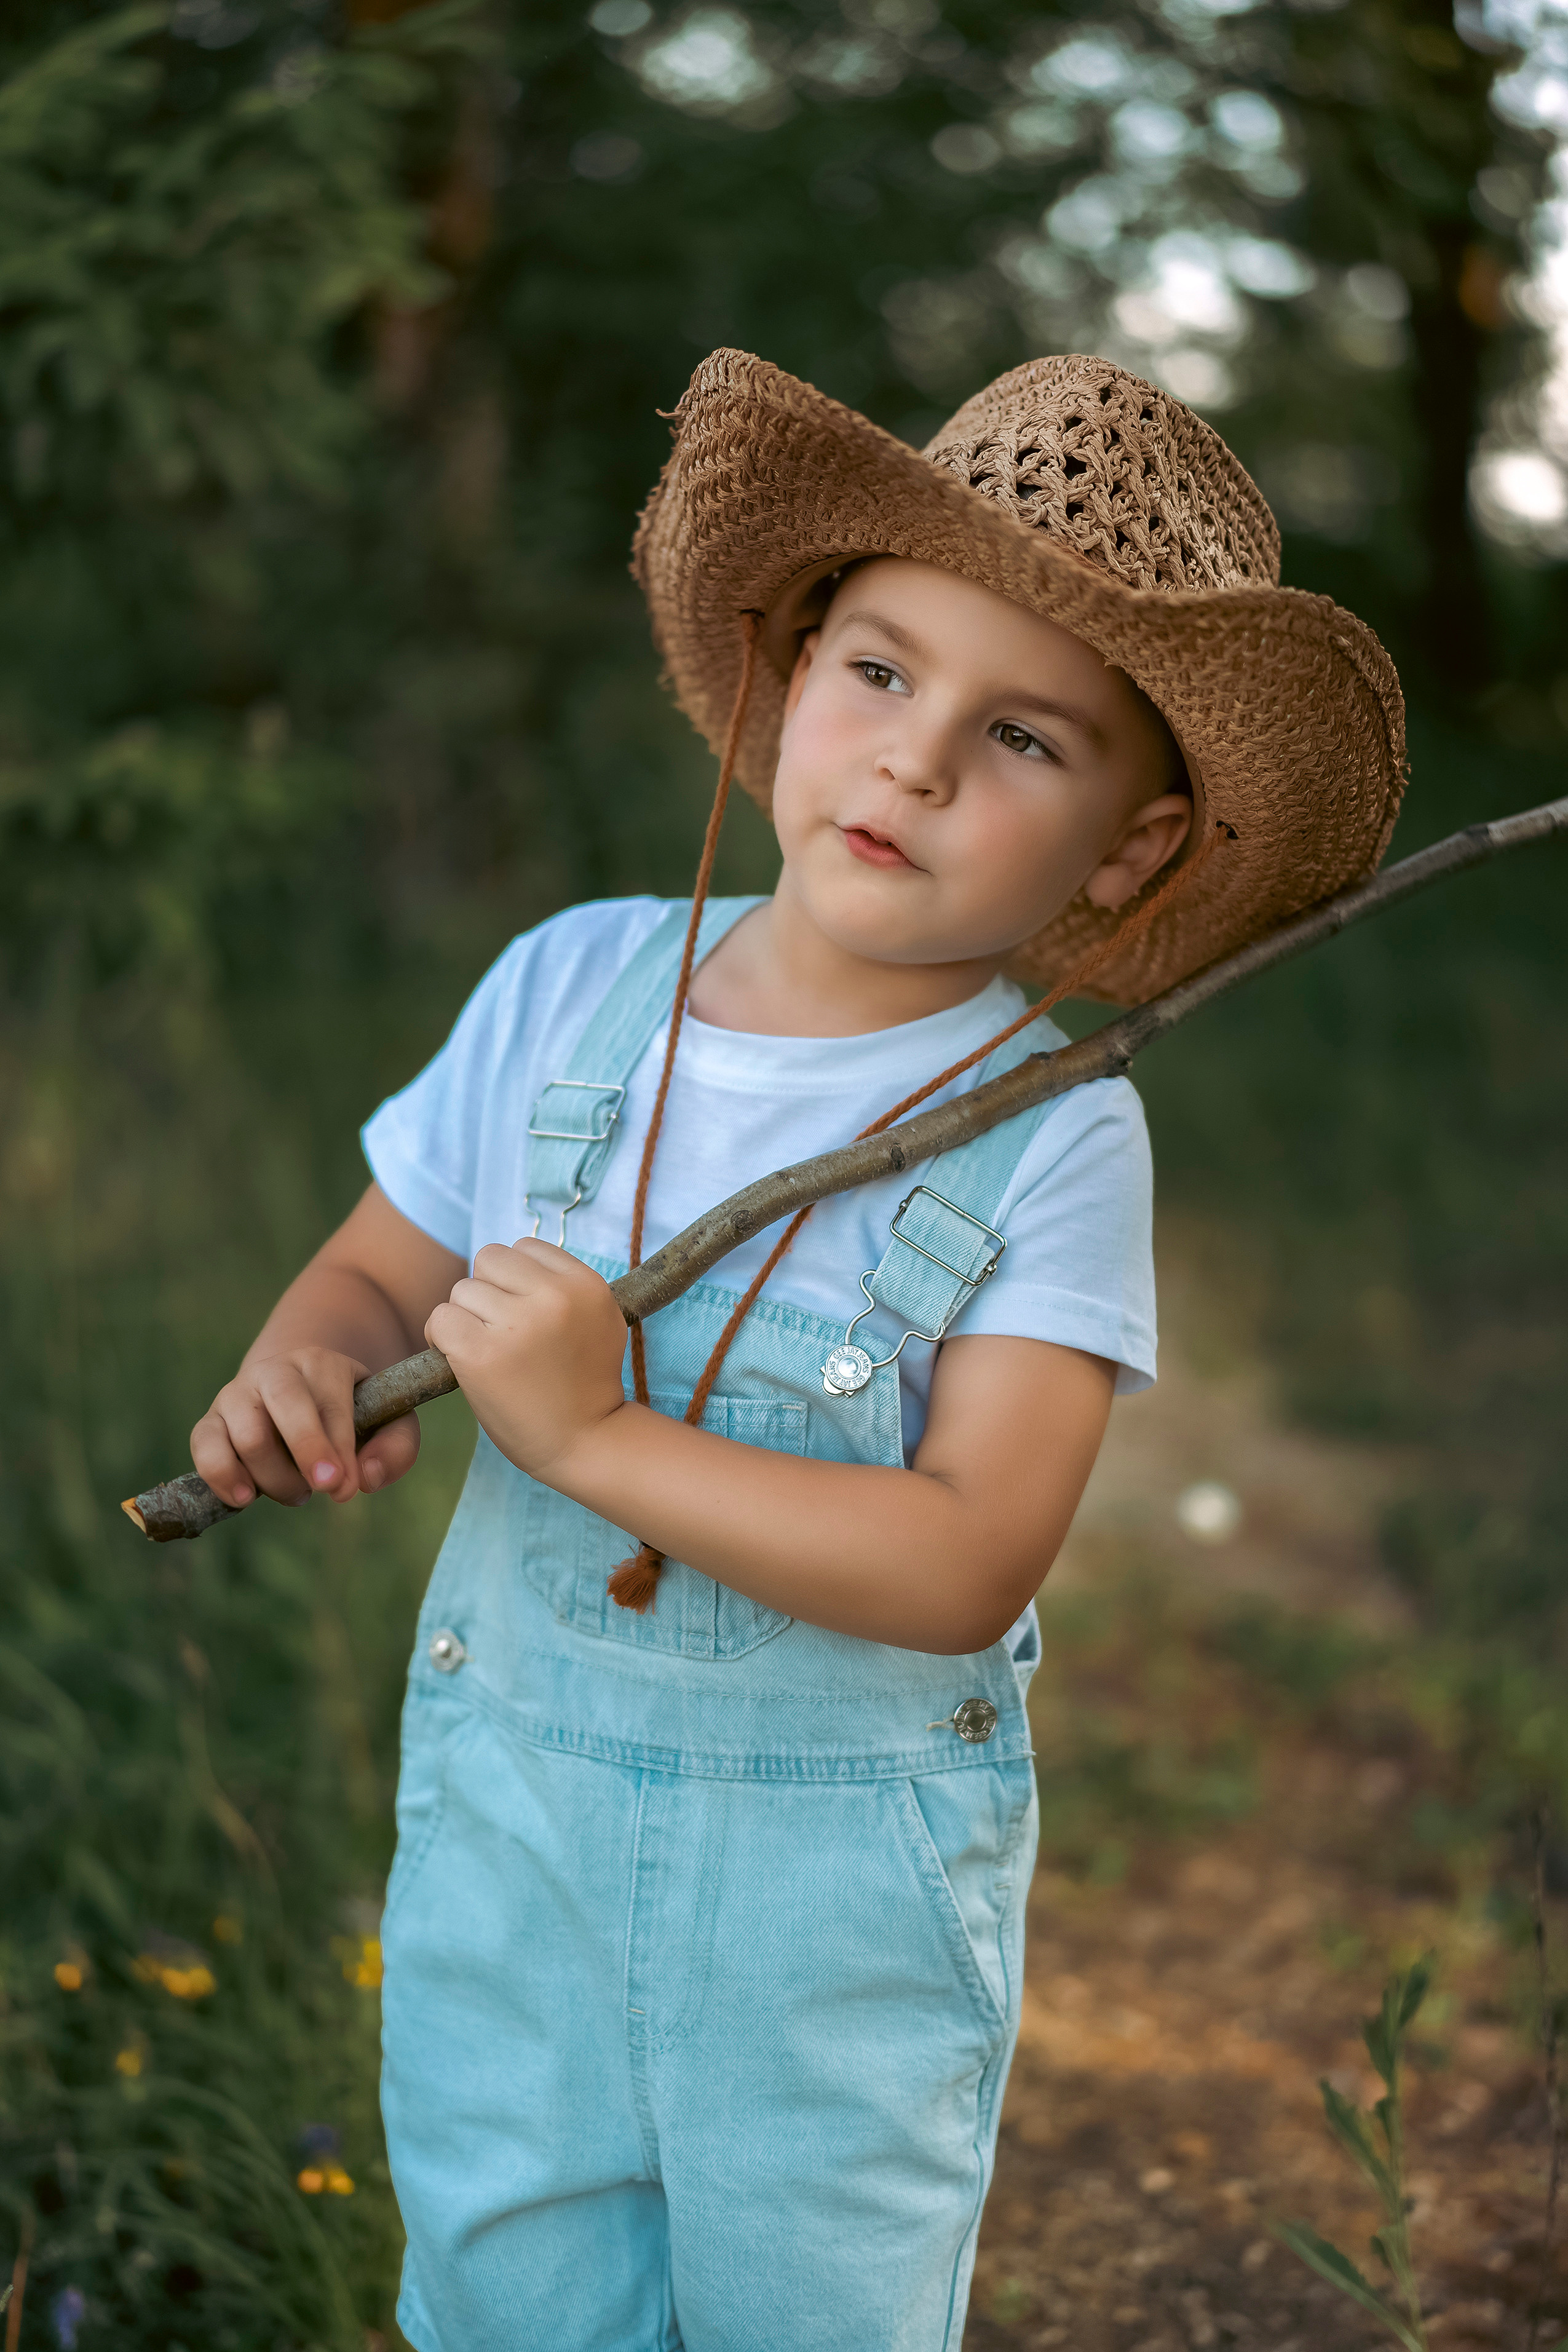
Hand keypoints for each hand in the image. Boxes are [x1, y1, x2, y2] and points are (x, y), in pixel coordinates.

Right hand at [191, 1346, 420, 1507]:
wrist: (297, 1393)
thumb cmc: (349, 1416)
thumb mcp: (388, 1422)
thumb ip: (396, 1448)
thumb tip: (366, 1478)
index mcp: (323, 1364)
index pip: (331, 1404)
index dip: (338, 1450)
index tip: (346, 1488)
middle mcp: (275, 1371)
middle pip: (285, 1403)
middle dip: (306, 1450)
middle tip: (320, 1491)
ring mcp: (237, 1394)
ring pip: (248, 1435)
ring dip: (275, 1478)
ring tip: (297, 1495)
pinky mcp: (210, 1421)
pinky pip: (204, 1446)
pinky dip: (222, 1476)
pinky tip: (245, 1498)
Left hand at [425, 1241, 627, 1483]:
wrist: (586, 1442)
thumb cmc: (585, 1384)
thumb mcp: (597, 1320)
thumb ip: (564, 1286)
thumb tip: (514, 1260)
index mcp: (585, 1284)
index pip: (525, 1247)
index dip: (514, 1279)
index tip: (521, 1312)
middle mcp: (554, 1298)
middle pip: (489, 1260)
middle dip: (487, 1291)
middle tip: (498, 1330)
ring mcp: (516, 1325)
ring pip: (461, 1289)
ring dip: (464, 1317)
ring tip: (485, 1350)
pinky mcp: (481, 1355)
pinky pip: (440, 1319)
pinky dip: (440, 1338)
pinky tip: (458, 1358)